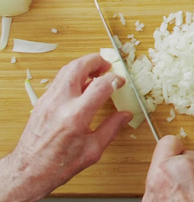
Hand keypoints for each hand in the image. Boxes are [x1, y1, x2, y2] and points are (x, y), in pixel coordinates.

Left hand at [0, 53, 131, 200]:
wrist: (29, 171)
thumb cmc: (57, 165)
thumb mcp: (92, 150)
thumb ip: (111, 129)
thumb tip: (124, 116)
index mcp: (76, 117)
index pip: (100, 85)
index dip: (115, 80)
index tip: (120, 82)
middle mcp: (60, 104)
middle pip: (78, 67)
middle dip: (96, 61)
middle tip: (106, 66)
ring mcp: (48, 101)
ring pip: (66, 70)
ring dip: (83, 66)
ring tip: (95, 72)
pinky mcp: (41, 102)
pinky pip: (58, 80)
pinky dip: (72, 75)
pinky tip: (81, 85)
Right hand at [143, 135, 193, 201]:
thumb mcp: (151, 200)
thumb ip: (158, 182)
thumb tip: (160, 179)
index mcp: (163, 172)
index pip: (168, 142)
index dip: (170, 150)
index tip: (170, 156)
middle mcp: (185, 167)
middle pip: (187, 156)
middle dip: (184, 168)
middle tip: (181, 187)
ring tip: (193, 199)